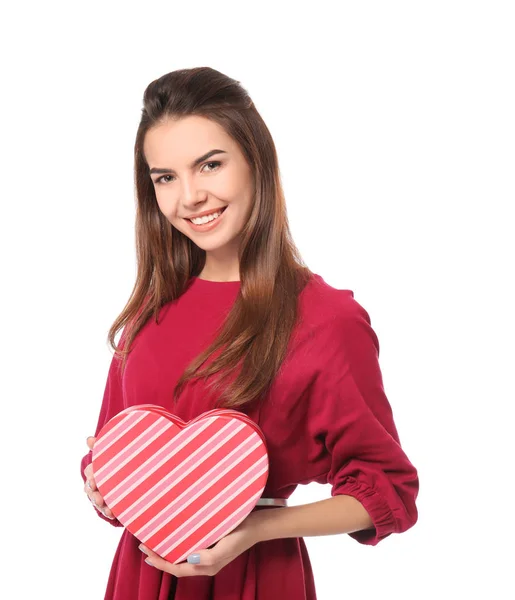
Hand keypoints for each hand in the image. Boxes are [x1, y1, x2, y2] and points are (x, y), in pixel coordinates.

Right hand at [83, 436, 115, 519]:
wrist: (128, 475)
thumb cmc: (115, 462)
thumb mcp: (111, 452)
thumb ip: (101, 446)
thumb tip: (88, 438)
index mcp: (95, 470)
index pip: (90, 472)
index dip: (91, 475)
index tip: (94, 480)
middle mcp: (95, 484)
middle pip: (90, 489)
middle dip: (94, 494)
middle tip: (99, 497)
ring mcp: (101, 494)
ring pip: (97, 500)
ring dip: (100, 504)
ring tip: (107, 507)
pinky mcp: (109, 503)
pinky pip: (106, 509)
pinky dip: (108, 511)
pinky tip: (113, 512)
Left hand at [138, 511, 261, 576]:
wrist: (257, 525)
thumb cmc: (241, 535)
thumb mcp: (226, 547)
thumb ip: (208, 557)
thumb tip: (189, 559)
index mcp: (206, 567)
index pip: (177, 569)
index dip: (160, 563)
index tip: (146, 552)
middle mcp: (204, 563)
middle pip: (176, 564)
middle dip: (159, 558)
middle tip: (144, 546)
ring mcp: (207, 553)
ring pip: (182, 556)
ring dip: (167, 550)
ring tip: (155, 542)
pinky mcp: (210, 543)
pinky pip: (189, 546)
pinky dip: (178, 543)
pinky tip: (174, 534)